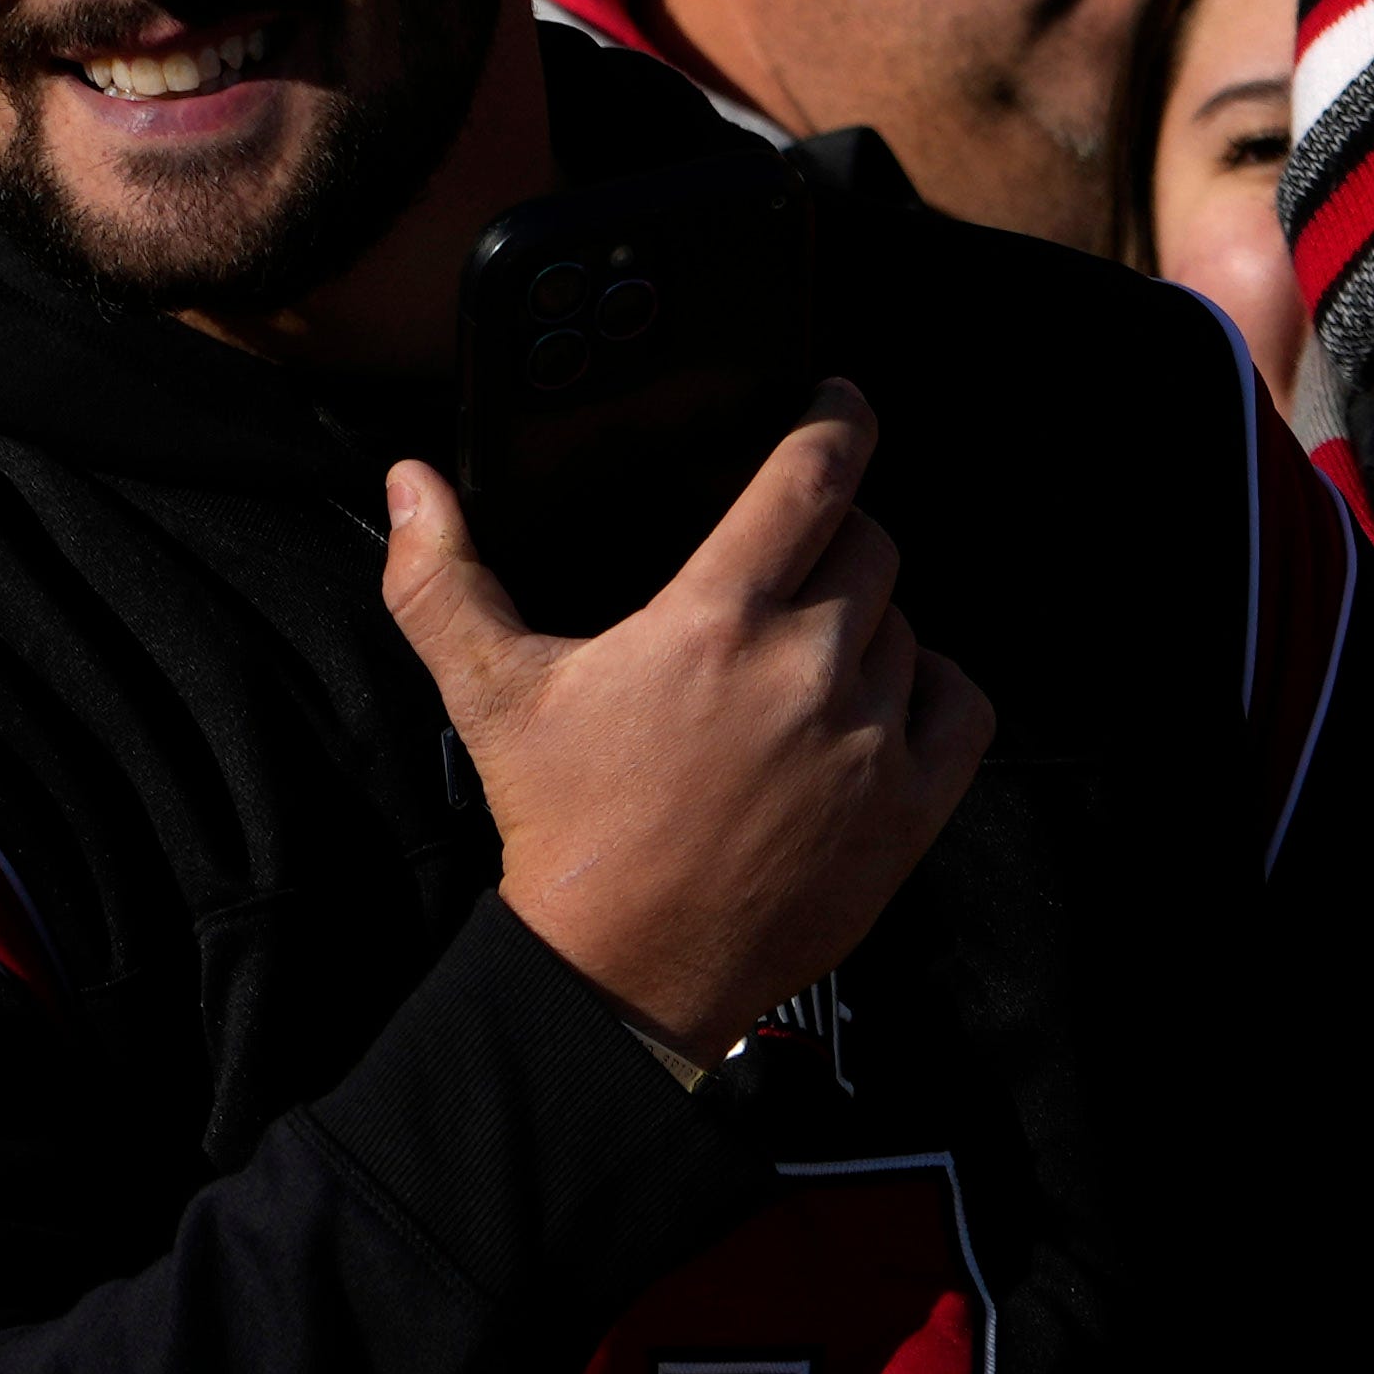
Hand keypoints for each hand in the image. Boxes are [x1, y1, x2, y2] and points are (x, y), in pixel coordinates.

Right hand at [386, 389, 992, 1063]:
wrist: (621, 973)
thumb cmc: (565, 829)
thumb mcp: (494, 696)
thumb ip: (443, 582)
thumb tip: (412, 486)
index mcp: (716, 620)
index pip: (811, 478)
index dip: (838, 420)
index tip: (842, 401)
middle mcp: (807, 668)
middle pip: (870, 544)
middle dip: (834, 543)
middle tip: (789, 576)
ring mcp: (868, 740)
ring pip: (908, 626)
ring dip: (869, 627)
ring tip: (806, 666)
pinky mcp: (908, 808)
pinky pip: (961, 706)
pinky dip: (933, 691)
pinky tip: (881, 705)